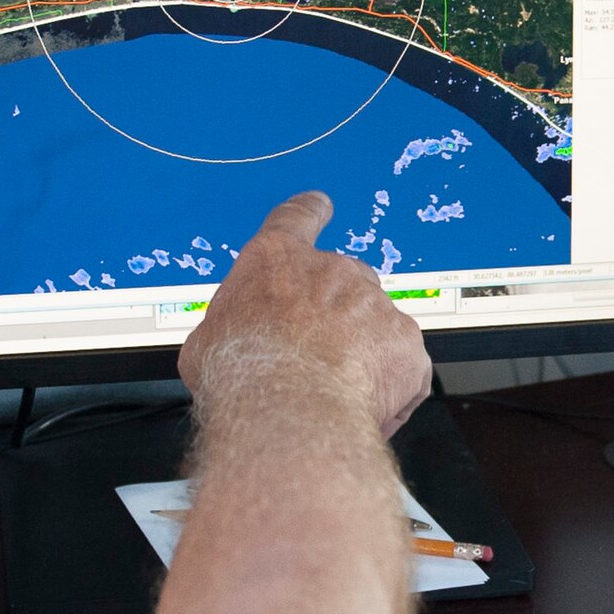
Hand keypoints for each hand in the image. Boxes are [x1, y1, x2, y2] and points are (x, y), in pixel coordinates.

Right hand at [179, 192, 430, 435]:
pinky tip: (362, 407)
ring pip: (374, 327)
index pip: (296, 219)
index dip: (310, 211)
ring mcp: (374, 306)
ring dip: (360, 355)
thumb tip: (230, 343)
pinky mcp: (405, 344)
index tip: (320, 206)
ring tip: (332, 393)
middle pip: (343, 283)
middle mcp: (331, 272)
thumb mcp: (208, 340)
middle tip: (313, 356)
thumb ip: (232, 326)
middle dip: (334, 316)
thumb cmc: (240, 372)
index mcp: (275, 260)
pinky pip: (403, 366)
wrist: (283, 407)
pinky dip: (389, 387)